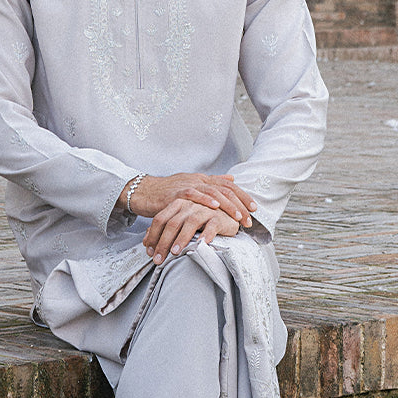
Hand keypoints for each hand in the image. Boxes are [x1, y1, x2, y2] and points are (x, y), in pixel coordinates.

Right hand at [121, 173, 255, 226]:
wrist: (143, 192)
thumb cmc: (167, 194)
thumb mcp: (192, 187)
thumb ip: (212, 184)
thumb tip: (232, 178)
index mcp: (203, 180)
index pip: (228, 187)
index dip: (243, 197)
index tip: (254, 209)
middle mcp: (198, 180)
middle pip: (225, 190)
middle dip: (240, 205)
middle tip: (249, 219)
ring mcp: (188, 185)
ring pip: (213, 192)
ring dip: (228, 206)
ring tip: (238, 217)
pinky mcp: (176, 193)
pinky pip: (193, 195)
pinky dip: (206, 200)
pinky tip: (215, 207)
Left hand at [143, 200, 240, 264]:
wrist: (227, 213)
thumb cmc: (201, 220)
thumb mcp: (180, 221)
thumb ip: (163, 229)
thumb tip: (146, 243)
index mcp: (177, 204)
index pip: (160, 219)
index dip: (153, 236)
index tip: (149, 252)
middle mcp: (189, 205)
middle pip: (172, 223)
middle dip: (163, 242)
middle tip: (158, 259)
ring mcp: (204, 210)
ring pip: (190, 223)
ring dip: (181, 239)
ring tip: (175, 253)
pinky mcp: (218, 217)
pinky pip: (211, 226)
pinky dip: (206, 235)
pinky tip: (201, 244)